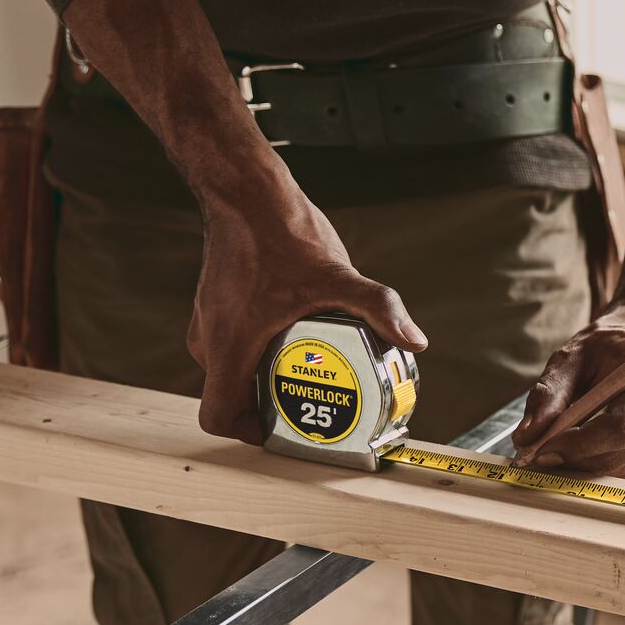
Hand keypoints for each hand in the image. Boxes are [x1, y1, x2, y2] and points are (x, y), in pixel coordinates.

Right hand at [187, 184, 426, 443]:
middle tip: (311, 407)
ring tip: (309, 374)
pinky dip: (260, 351)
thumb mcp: (337, 276)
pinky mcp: (218, 302)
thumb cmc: (279, 232)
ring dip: (265, 379)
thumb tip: (415, 340)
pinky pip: (235, 342)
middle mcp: (210, 337)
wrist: (246, 189)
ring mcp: (210, 319)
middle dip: (269, 409)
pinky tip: (298, 336)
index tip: (285, 431)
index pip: (218, 416)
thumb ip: (379, 308)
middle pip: (231, 396)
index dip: (249, 435)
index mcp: (228, 345)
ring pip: (233, 368)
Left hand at [513, 303, 624, 477]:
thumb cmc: (613, 344)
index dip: (578, 445)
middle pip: (618, 453)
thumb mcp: (574, 355)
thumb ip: (549, 393)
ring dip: (583, 464)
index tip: (542, 450)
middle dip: (573, 458)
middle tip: (539, 452)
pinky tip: (585, 446)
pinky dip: (599, 463)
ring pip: (620, 467)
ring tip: (560, 445)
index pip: (618, 428)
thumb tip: (526, 436)